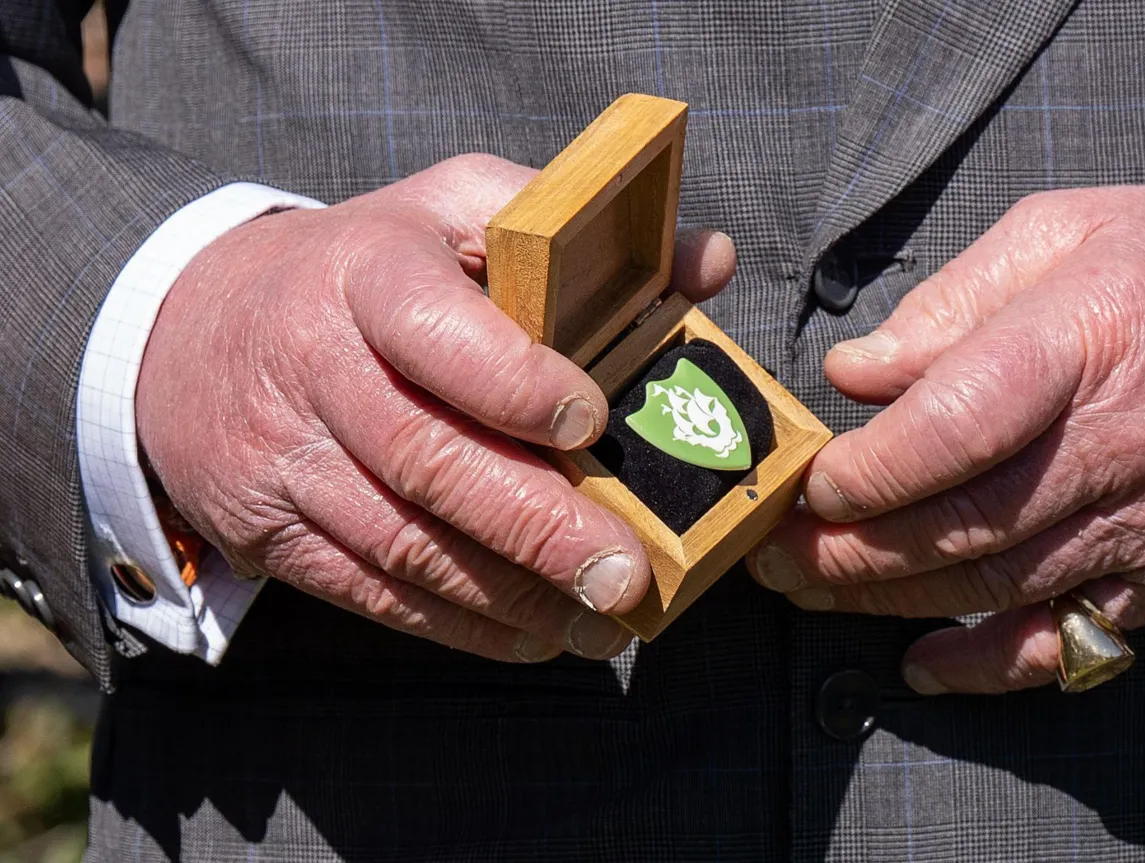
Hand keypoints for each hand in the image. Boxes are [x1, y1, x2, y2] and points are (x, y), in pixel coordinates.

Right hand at [137, 154, 736, 662]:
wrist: (193, 329)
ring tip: (604, 620)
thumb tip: (710, 263)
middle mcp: (314, 366)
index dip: (511, 381)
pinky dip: (460, 624)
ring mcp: (285, 458)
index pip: (433, 331)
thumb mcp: (456, 212)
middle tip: (625, 572)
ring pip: (403, 542)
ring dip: (513, 594)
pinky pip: (371, 592)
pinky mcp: (271, 531)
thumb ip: (577, 238)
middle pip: (425, 458)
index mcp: (367, 273)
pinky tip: (535, 634)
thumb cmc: (369, 267)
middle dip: (535, 526)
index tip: (590, 419)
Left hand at [750, 175, 1144, 693]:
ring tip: (812, 586)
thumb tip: (854, 373)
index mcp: (1092, 334)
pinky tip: (922, 662)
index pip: (959, 422)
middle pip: (964, 521)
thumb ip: (952, 302)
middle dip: (851, 547)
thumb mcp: (1067, 228)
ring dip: (891, 598)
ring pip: (999, 586)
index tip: (806, 479)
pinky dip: (991, 664)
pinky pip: (1072, 640)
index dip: (871, 467)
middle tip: (772, 549)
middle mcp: (1126, 441)